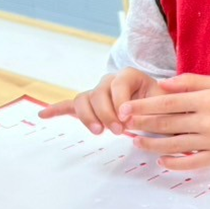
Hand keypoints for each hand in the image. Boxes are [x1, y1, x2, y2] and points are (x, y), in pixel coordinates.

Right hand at [38, 68, 160, 135]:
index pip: (118, 83)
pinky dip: (57, 110)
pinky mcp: (89, 106)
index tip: (128, 119)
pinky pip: (70, 106)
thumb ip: (154, 107)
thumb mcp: (166, 104)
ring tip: (100, 132)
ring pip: (84, 100)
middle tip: (120, 131)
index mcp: (130, 76)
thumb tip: (133, 115)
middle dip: (106, 113)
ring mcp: (97, 93)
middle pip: (98, 93)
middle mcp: (110, 81)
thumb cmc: (163, 107)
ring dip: (89, 117)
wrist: (159, 111)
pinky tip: (43, 115)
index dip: (121, 102)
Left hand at [116, 74, 209, 168]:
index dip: (144, 106)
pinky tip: (161, 159)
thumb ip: (191, 82)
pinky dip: (174, 163)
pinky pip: (191, 163)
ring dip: (152, 144)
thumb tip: (164, 84)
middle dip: (142, 124)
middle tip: (124, 124)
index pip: (168, 103)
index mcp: (209, 100)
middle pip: (167, 124)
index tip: (126, 108)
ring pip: (174, 145)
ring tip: (136, 141)